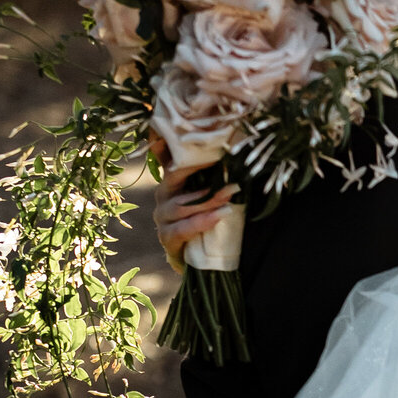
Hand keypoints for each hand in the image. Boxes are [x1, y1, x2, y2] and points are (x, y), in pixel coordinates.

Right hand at [153, 158, 238, 272]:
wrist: (198, 257)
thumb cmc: (207, 217)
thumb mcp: (211, 193)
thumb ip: (215, 175)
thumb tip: (235, 152)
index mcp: (173, 180)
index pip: (172, 157)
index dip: (185, 149)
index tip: (206, 141)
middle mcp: (164, 195)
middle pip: (175, 177)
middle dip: (201, 171)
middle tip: (227, 167)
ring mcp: (162, 217)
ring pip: (182, 205)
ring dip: (208, 199)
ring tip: (230, 193)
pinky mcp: (167, 238)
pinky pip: (182, 228)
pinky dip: (202, 221)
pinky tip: (219, 215)